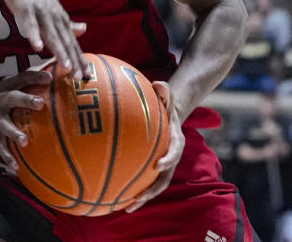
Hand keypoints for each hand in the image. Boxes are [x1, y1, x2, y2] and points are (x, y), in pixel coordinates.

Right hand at [0, 0, 87, 77]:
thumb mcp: (53, 8)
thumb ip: (66, 22)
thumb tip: (84, 29)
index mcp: (60, 19)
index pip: (72, 43)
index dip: (80, 59)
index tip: (87, 76)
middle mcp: (54, 16)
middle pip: (65, 41)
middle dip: (73, 59)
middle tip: (80, 78)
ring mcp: (40, 12)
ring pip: (51, 34)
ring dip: (59, 50)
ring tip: (66, 66)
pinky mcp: (25, 7)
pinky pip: (30, 23)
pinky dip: (34, 35)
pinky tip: (37, 47)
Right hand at [0, 69, 51, 169]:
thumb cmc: (10, 94)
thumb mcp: (18, 83)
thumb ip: (37, 77)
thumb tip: (65, 68)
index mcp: (9, 85)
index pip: (23, 77)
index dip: (36, 76)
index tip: (50, 78)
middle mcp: (0, 100)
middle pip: (11, 98)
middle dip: (25, 100)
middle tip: (40, 103)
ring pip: (4, 126)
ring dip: (14, 133)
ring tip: (25, 141)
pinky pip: (1, 147)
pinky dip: (8, 157)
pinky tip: (17, 167)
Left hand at [126, 81, 183, 212]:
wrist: (170, 114)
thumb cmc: (164, 104)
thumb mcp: (167, 95)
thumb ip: (164, 91)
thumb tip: (159, 83)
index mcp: (176, 140)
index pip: (175, 151)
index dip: (168, 160)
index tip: (158, 165)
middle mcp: (170, 156)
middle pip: (164, 177)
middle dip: (152, 190)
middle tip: (139, 198)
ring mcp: (162, 165)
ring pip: (154, 185)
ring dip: (142, 198)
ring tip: (127, 208)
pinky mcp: (152, 168)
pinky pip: (143, 181)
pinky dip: (133, 190)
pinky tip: (115, 198)